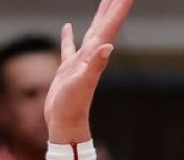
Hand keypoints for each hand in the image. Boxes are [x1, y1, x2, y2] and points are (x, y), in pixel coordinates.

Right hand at [45, 0, 134, 144]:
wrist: (65, 124)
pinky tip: (67, 27)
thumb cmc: (72, 106)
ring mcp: (80, 61)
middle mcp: (91, 55)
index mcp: (95, 54)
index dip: (119, 8)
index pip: (110, 26)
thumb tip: (107, 47)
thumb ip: (95, 65)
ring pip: (92, 31)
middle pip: (105, 24)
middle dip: (113, 6)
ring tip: (104, 0)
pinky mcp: (68, 69)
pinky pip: (69, 47)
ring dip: (99, 16)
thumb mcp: (83, 83)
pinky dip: (69, 36)